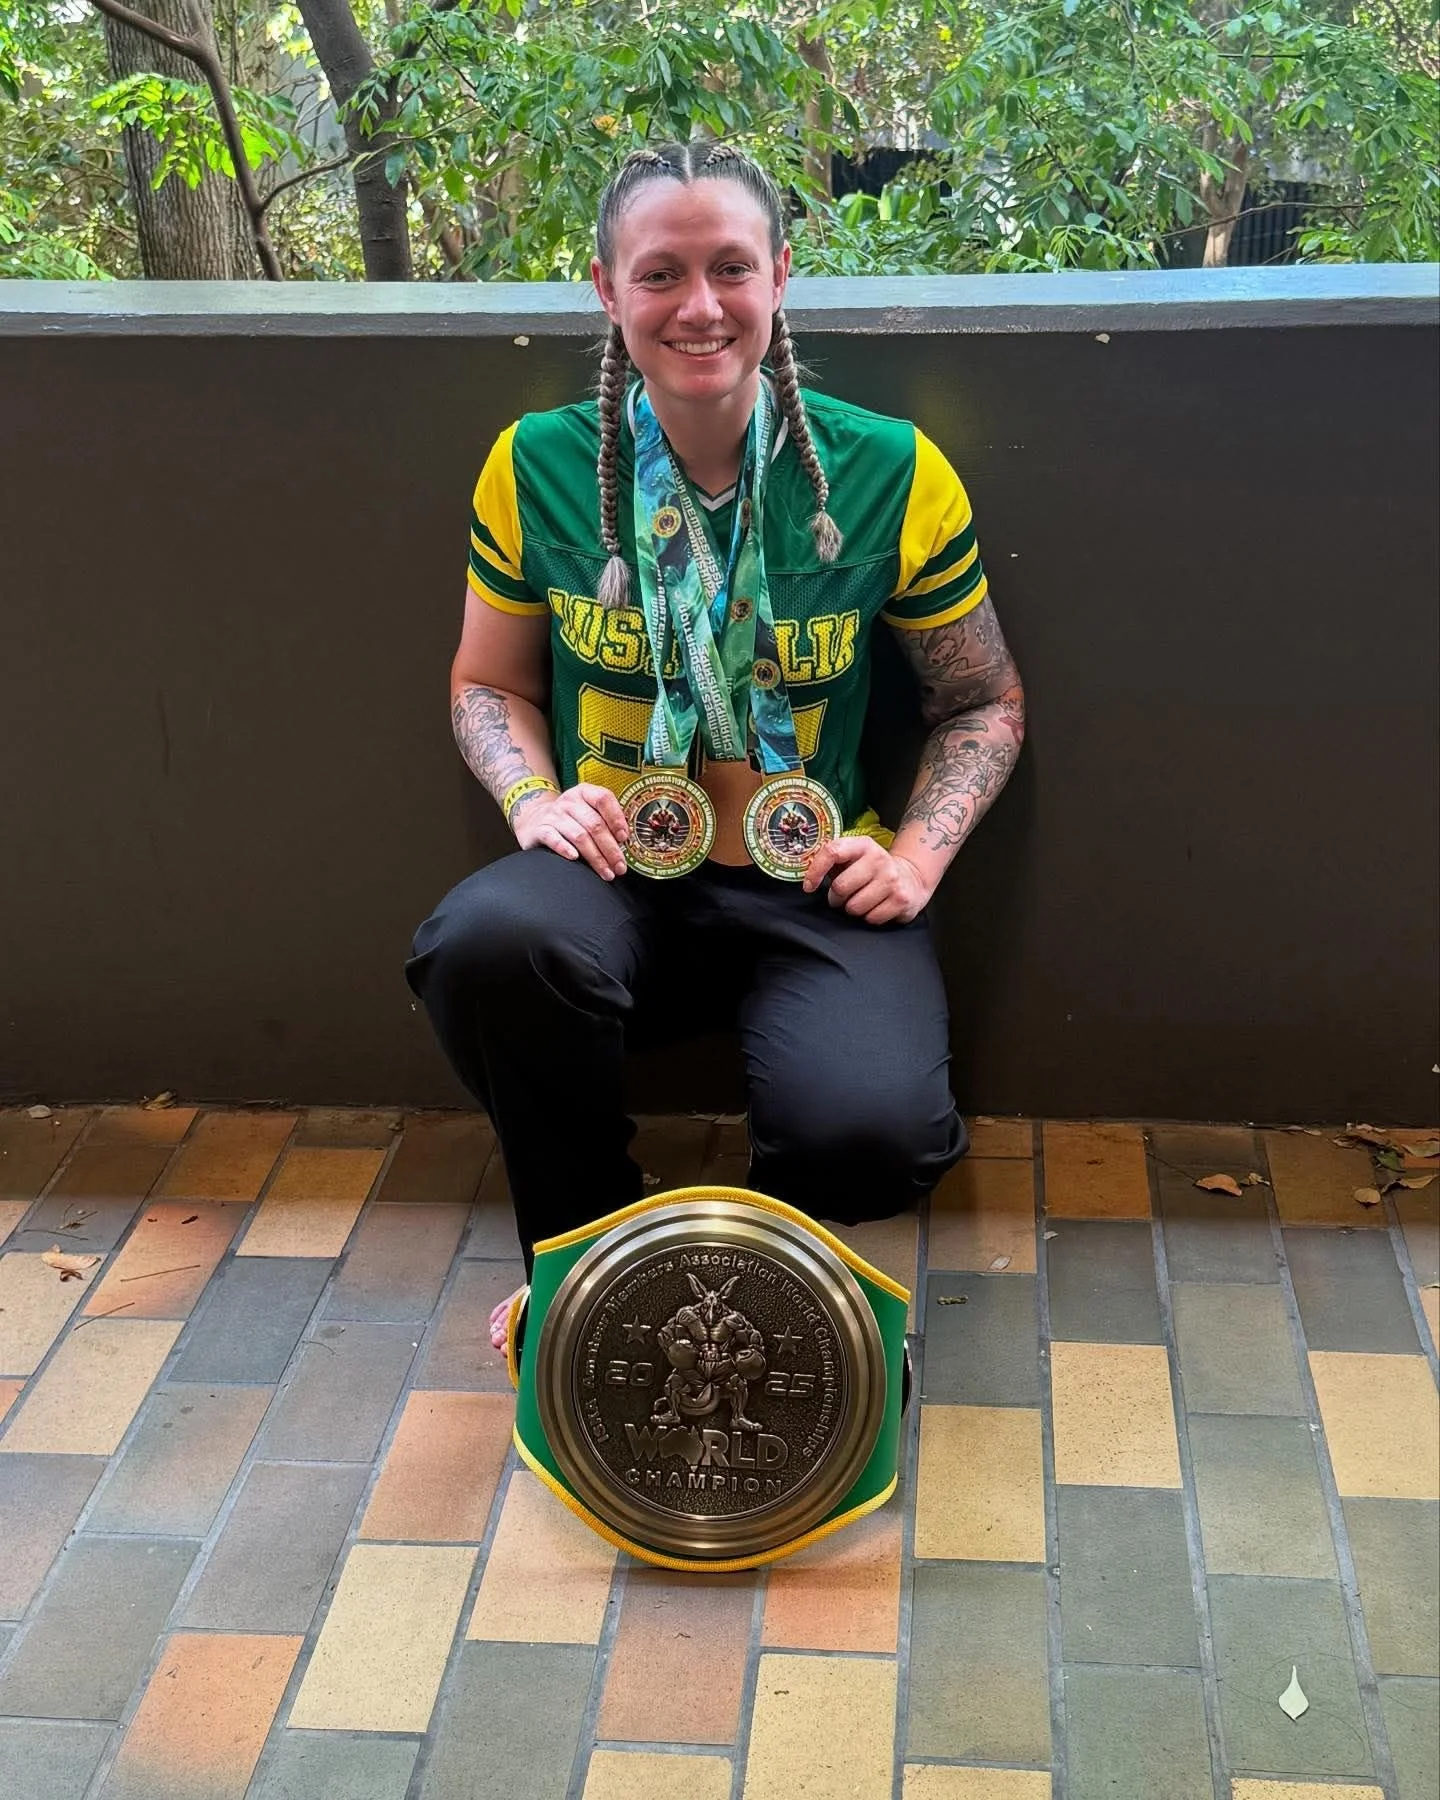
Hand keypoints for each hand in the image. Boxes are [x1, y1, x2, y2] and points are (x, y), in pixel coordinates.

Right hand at [511, 781, 628, 880]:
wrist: (534, 818)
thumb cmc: (570, 819)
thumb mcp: (587, 811)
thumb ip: (605, 822)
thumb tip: (625, 843)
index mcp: (585, 793)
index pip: (604, 799)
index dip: (616, 819)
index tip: (625, 838)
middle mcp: (569, 801)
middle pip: (594, 824)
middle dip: (611, 849)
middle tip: (620, 867)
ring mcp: (553, 815)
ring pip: (579, 836)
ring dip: (596, 857)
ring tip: (606, 872)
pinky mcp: (540, 829)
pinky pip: (554, 839)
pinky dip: (565, 849)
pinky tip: (575, 858)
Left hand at [801, 836, 931, 924]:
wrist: (911, 878)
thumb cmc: (871, 871)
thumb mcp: (853, 858)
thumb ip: (831, 861)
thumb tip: (807, 877)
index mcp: (862, 845)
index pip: (832, 852)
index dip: (815, 872)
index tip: (809, 886)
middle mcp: (879, 858)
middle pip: (840, 887)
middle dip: (836, 898)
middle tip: (843, 896)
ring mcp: (892, 879)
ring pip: (854, 907)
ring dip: (853, 909)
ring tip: (861, 900)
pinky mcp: (901, 899)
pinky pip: (871, 918)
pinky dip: (869, 917)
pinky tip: (876, 906)